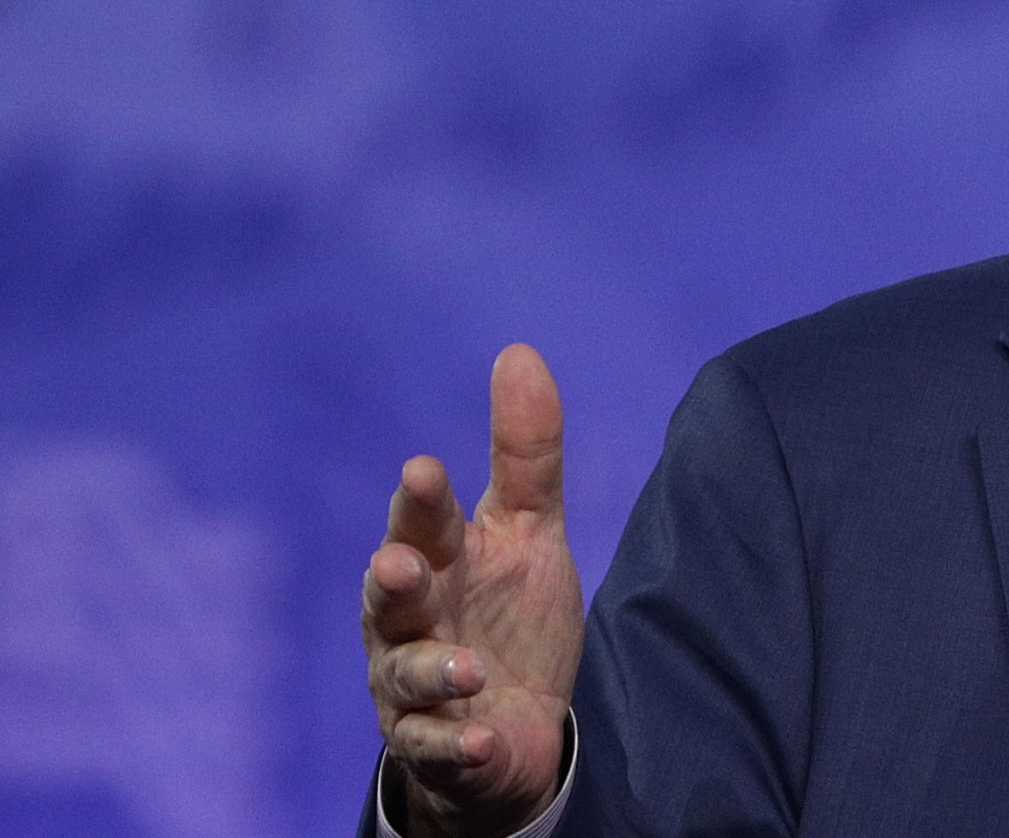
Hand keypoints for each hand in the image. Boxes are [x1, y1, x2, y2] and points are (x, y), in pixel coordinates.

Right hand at [362, 344, 585, 837]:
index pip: (424, 523)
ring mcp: (412, 686)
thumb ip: (525, 454)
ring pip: (403, 675)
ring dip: (432, 669)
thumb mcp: (529, 531)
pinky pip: (434, 746)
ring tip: (470, 668)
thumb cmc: (510, 613)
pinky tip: (477, 737)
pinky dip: (452, 742)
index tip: (424, 470)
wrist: (511, 722)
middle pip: (390, 595)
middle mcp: (409, 620)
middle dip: (392, 580)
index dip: (421, 501)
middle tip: (403, 564)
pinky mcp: (433, 745)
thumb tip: (518, 350)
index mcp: (437, 560)